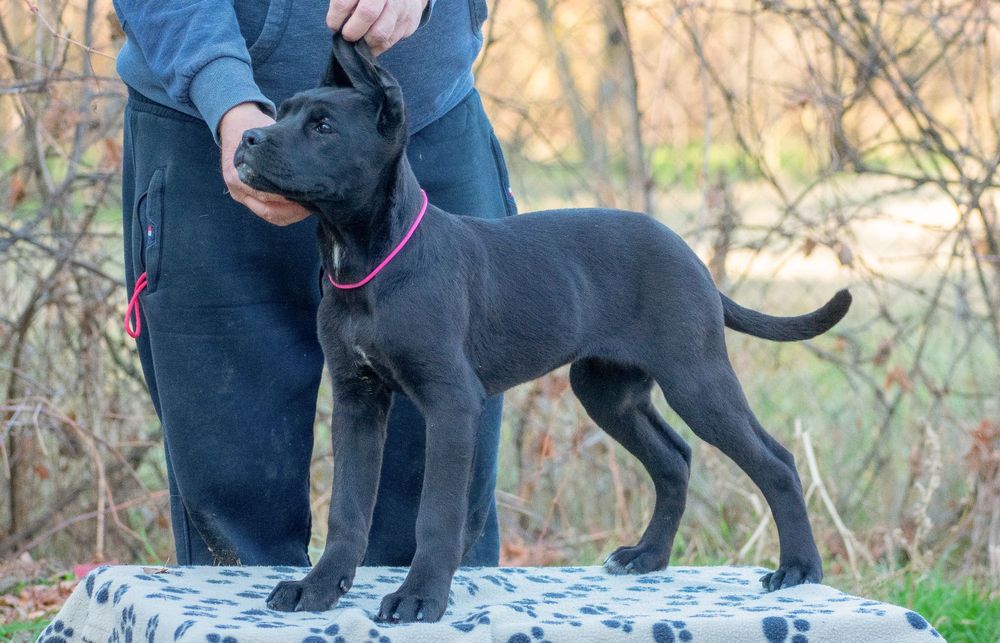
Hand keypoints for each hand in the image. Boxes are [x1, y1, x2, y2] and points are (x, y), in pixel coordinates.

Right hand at [218, 102, 310, 225]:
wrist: (235, 123)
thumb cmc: (255, 127)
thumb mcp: (267, 133)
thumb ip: (282, 150)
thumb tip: (312, 157)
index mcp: (239, 173)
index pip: (267, 194)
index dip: (290, 195)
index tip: (311, 192)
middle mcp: (237, 188)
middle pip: (269, 210)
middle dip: (294, 209)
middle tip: (315, 202)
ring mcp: (241, 196)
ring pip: (270, 215)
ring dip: (292, 214)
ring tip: (311, 207)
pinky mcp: (246, 199)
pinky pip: (268, 212)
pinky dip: (286, 213)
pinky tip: (301, 208)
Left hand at [327, 0, 428, 55]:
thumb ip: (346, 4)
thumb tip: (337, 27)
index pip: (344, 2)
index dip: (336, 18)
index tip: (334, 25)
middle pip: (367, 14)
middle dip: (352, 32)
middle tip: (348, 35)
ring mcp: (402, 7)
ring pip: (380, 34)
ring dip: (366, 43)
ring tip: (360, 40)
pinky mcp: (410, 22)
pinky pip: (390, 42)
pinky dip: (377, 46)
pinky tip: (372, 40)